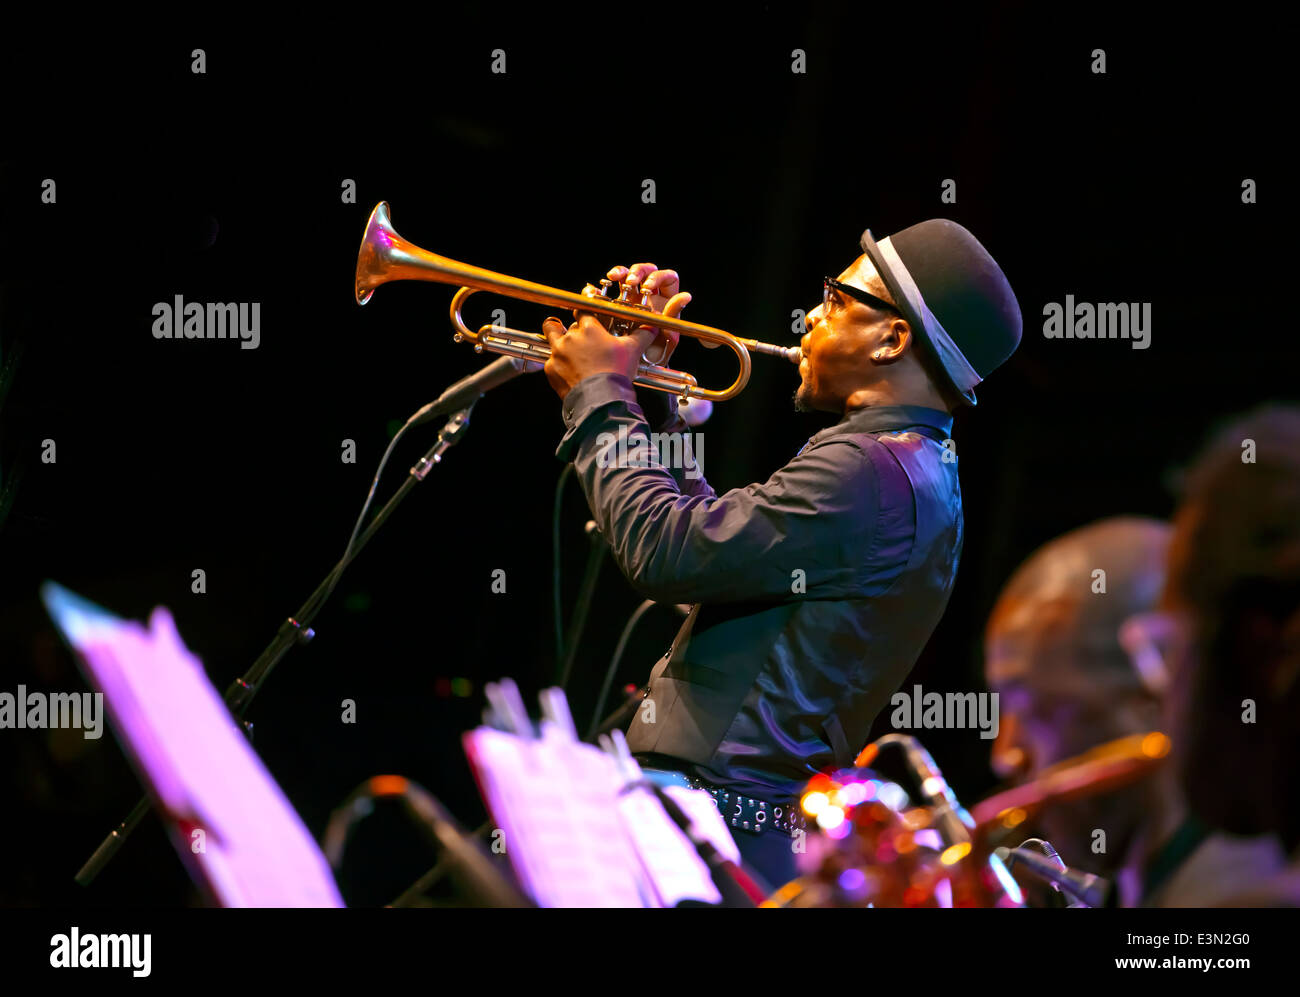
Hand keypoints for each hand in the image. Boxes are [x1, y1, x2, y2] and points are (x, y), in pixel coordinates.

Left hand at [541, 263, 691, 401]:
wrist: (601, 399)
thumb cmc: (616, 373)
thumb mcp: (632, 351)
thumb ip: (642, 335)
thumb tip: (653, 327)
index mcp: (589, 328)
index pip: (583, 310)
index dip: (586, 311)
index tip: (587, 313)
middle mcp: (570, 336)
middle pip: (566, 324)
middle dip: (574, 330)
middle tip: (582, 340)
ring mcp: (557, 352)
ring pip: (552, 336)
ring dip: (557, 338)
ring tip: (566, 348)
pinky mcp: (550, 369)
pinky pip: (551, 361)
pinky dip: (558, 365)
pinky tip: (569, 372)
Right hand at [601, 263, 692, 364]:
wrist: (635, 367)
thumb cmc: (655, 354)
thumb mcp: (667, 338)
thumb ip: (673, 317)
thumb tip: (685, 296)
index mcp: (666, 302)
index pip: (668, 279)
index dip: (659, 278)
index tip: (648, 288)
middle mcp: (649, 297)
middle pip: (647, 270)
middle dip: (638, 271)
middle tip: (630, 282)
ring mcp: (631, 298)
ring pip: (628, 274)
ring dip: (621, 271)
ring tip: (614, 278)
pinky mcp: (614, 303)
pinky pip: (609, 288)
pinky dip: (604, 284)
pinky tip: (600, 287)